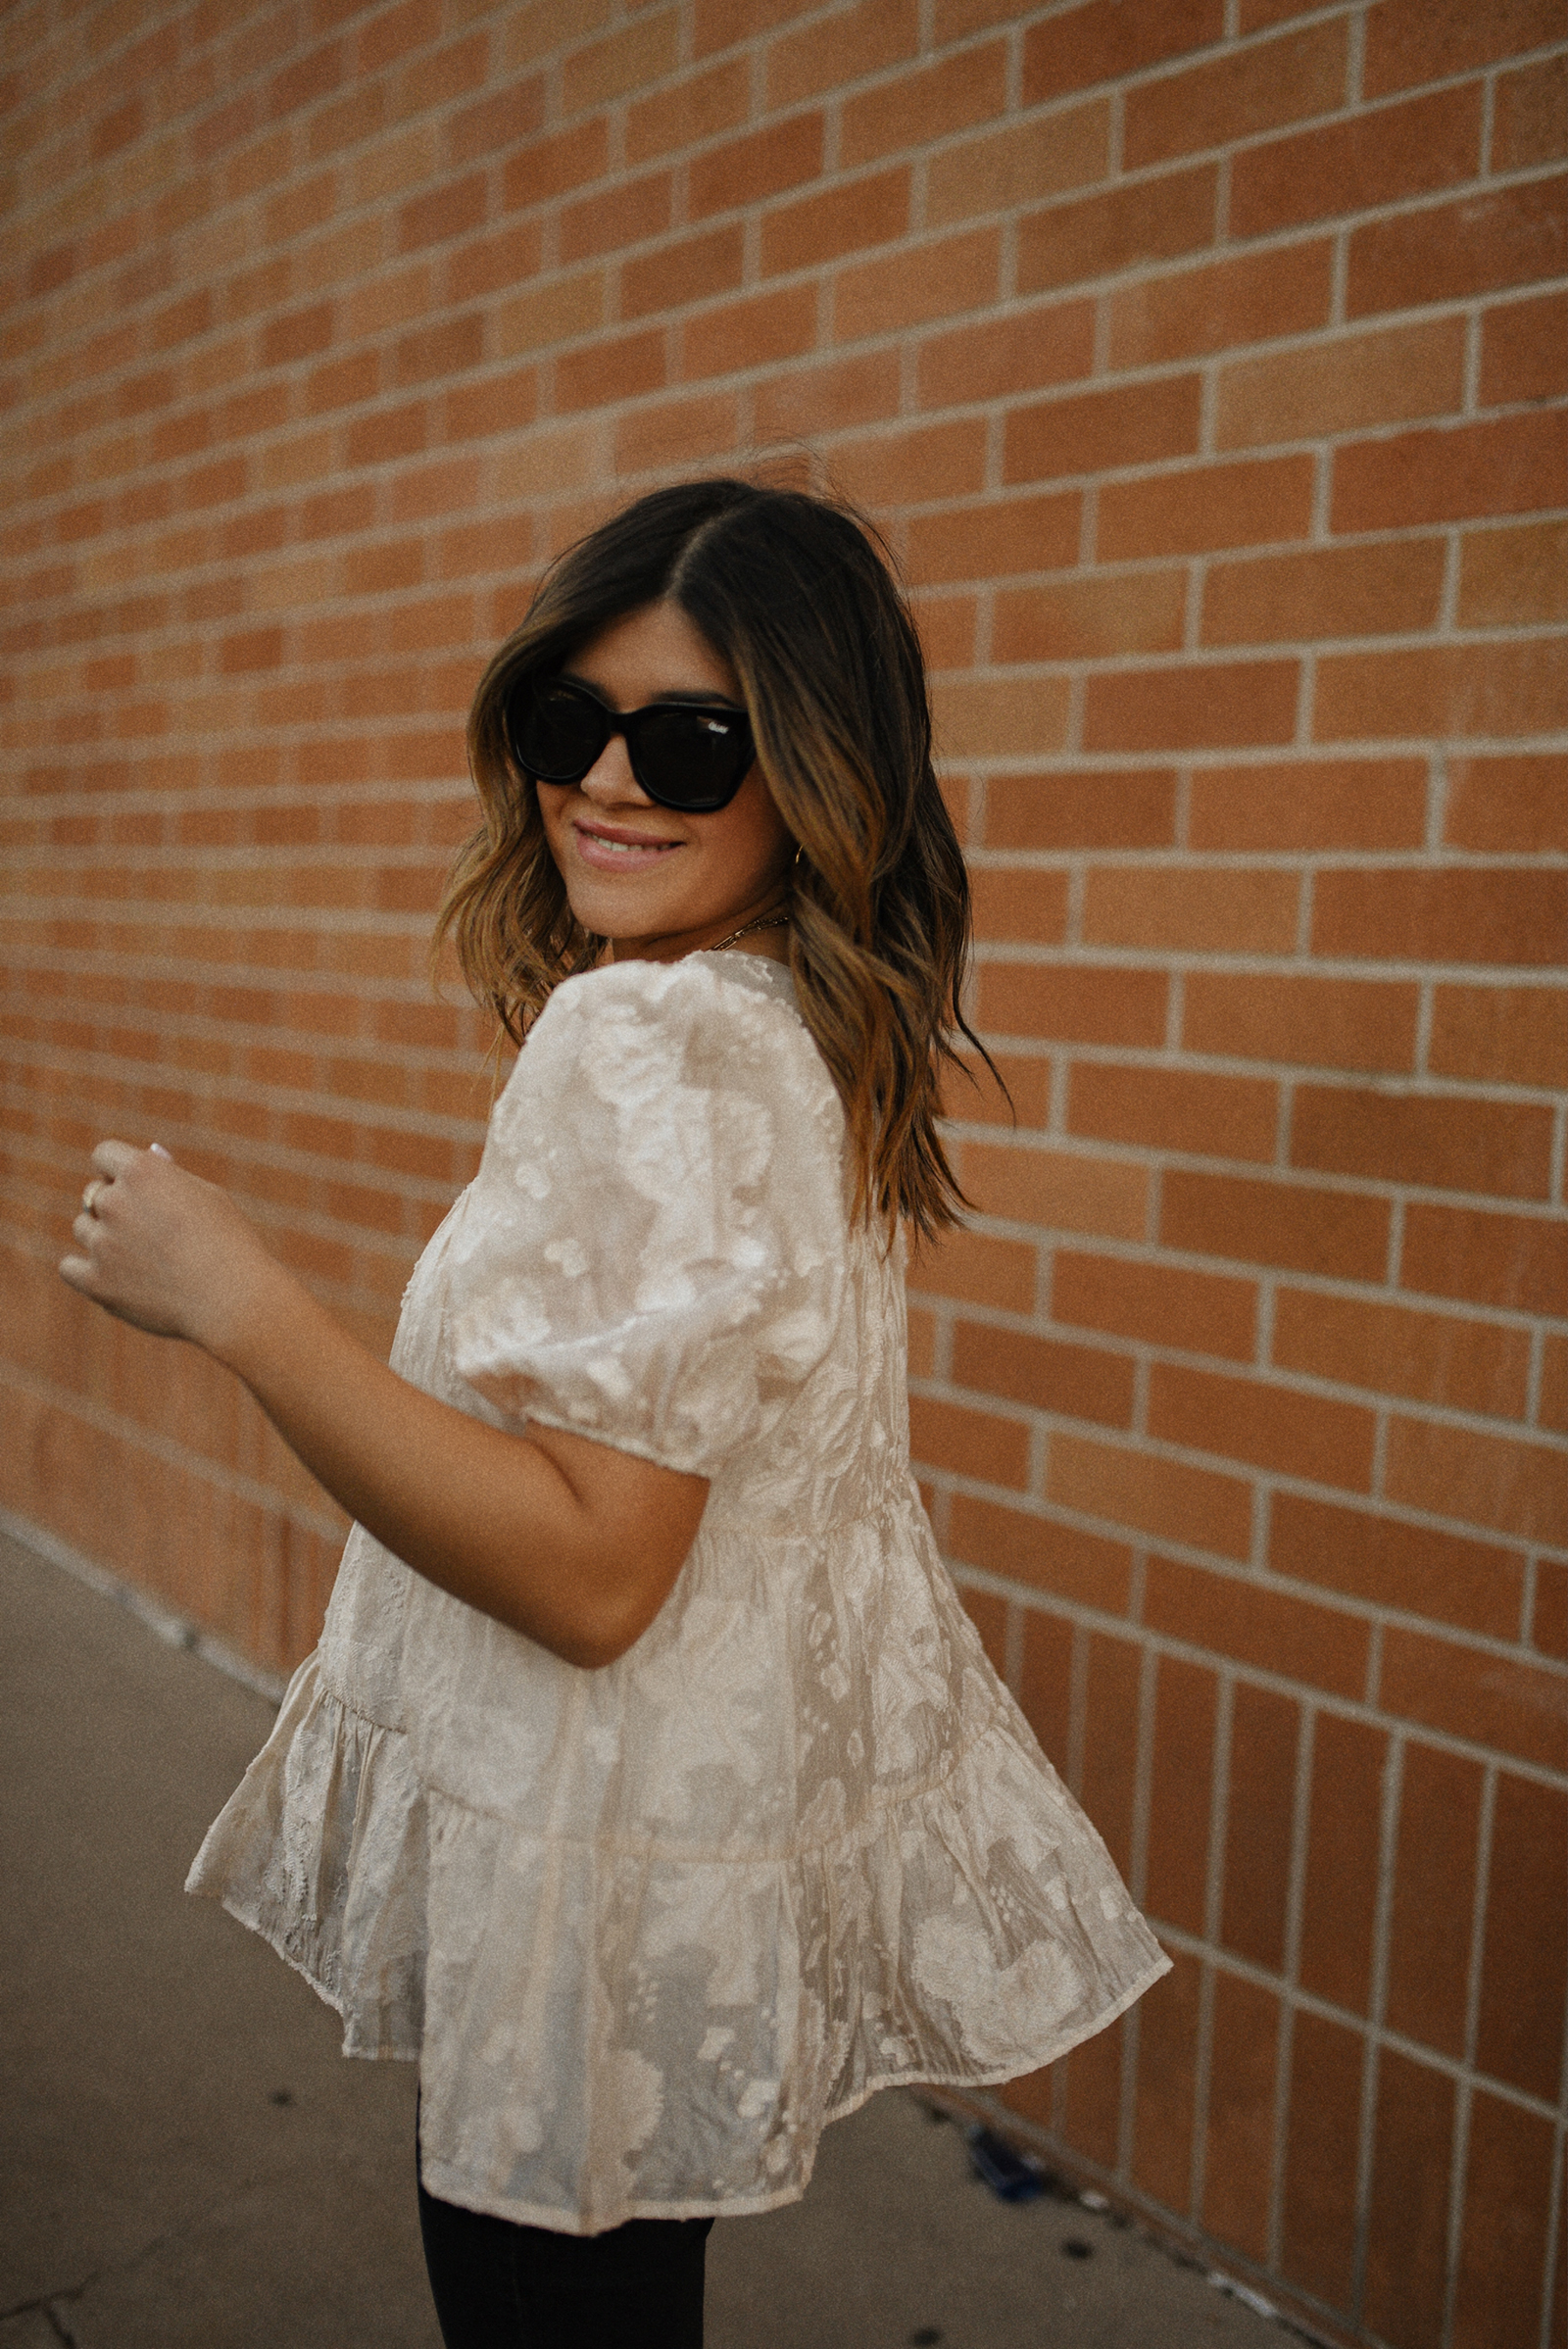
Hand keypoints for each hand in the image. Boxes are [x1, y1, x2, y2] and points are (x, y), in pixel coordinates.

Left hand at [59, 1141, 283, 1354]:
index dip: (119, 1171)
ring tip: (143, 1258)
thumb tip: (150, 1154)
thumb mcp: (207, 1196)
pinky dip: (85, 1270)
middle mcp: (115, 1202)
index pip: (104, 1155)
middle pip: (94, 1194)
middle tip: (148, 1230)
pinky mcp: (95, 1282)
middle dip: (116, 1207)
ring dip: (103, 1237)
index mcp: (142, 1172)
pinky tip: (112, 1275)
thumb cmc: (229, 1244)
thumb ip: (171, 1176)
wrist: (233, 1300)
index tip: (134, 1189)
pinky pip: (69, 1267)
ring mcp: (102, 1243)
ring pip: (83, 1228)